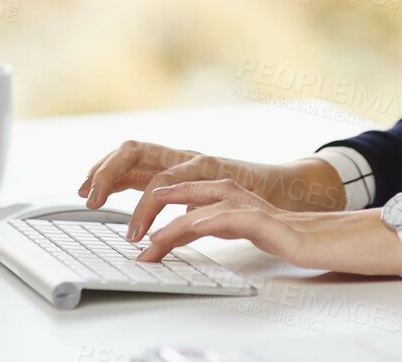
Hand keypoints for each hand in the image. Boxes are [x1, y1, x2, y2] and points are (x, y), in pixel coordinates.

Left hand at [77, 140, 347, 240]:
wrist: (314, 232)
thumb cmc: (270, 226)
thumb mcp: (220, 220)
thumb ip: (192, 219)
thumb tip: (159, 237)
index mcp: (201, 173)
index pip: (148, 159)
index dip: (113, 168)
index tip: (87, 188)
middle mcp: (210, 173)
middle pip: (151, 158)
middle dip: (114, 174)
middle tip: (90, 197)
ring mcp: (226, 190)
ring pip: (174, 190)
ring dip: (145, 213)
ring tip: (130, 237)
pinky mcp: (245, 213)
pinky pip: (203, 219)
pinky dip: (177, 231)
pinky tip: (165, 243)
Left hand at [134, 180, 401, 275]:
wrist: (364, 237)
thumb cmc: (325, 242)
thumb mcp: (274, 239)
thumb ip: (247, 233)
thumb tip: (213, 239)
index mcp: (245, 202)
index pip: (193, 196)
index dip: (161, 206)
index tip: (135, 227)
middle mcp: (246, 198)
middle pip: (188, 188)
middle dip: (151, 203)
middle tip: (124, 228)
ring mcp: (257, 209)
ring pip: (200, 203)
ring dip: (166, 220)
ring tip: (140, 241)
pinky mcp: (269, 225)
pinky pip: (226, 221)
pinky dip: (197, 227)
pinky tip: (181, 236)